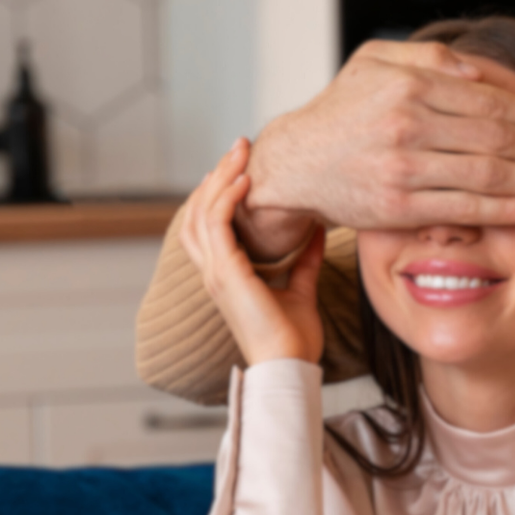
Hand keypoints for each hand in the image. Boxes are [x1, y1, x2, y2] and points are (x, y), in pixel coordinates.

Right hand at [179, 141, 325, 365]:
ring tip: (241, 153)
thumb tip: (316, 229)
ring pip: (202, 213)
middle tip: (240, 147)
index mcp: (226, 276)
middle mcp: (214, 272)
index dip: (219, 193)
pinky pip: (216, 226)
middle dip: (218, 175)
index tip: (243, 167)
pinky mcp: (226, 275)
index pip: (209, 224)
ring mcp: (216, 273)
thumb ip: (304, 259)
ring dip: (221, 178)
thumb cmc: (294, 340)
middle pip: (198, 211)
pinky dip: (228, 199)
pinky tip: (246, 180)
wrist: (290, 367)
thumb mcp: (301, 289)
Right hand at [244, 39, 514, 241]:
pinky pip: (465, 209)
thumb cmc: (340, 111)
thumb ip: (425, 57)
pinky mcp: (399, 207)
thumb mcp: (373, 63)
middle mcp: (409, 124)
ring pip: (488, 174)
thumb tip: (476, 69)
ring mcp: (404, 168)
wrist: (294, 163)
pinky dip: (505, 209)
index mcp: (410, 86)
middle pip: (498, 138)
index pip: (490, 101)